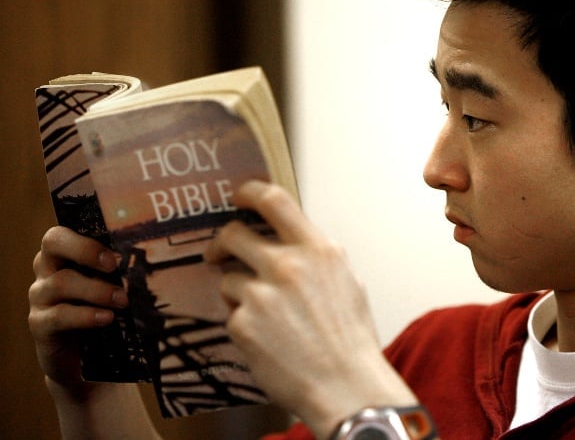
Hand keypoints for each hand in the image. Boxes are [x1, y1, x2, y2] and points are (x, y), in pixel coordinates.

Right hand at [28, 227, 127, 390]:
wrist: (81, 357)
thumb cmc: (100, 309)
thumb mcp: (111, 286)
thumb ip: (121, 271)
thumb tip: (156, 261)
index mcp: (63, 255)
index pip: (61, 233)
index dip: (84, 238)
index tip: (113, 254)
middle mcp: (46, 270)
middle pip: (52, 244)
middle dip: (85, 250)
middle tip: (114, 266)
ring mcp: (39, 296)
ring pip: (61, 283)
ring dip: (97, 290)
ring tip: (122, 301)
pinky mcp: (39, 324)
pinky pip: (58, 316)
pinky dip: (85, 316)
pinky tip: (106, 318)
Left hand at [206, 181, 417, 438]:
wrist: (345, 386)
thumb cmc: (350, 338)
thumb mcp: (346, 281)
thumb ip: (315, 256)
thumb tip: (289, 240)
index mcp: (318, 250)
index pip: (274, 199)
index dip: (248, 192)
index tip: (237, 197)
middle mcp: (288, 265)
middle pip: (234, 233)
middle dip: (222, 243)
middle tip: (220, 254)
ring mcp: (262, 294)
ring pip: (228, 278)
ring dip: (237, 292)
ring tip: (262, 316)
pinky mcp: (243, 324)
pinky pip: (231, 313)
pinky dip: (242, 324)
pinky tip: (265, 340)